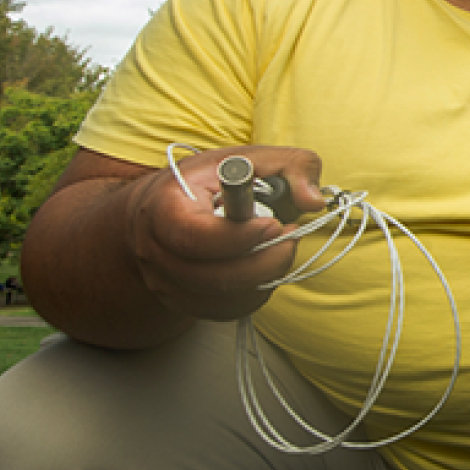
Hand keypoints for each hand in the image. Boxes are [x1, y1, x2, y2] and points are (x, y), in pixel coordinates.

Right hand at [124, 145, 323, 320]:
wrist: (161, 209)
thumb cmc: (206, 181)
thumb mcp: (248, 158)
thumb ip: (290, 165)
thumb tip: (313, 200)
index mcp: (165, 208)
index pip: (195, 236)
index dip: (240, 237)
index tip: (275, 224)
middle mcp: (156, 251)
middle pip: (211, 277)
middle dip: (264, 263)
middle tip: (289, 239)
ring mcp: (165, 282)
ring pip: (221, 300)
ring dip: (263, 278)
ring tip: (278, 249)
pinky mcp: (181, 302)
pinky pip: (225, 311)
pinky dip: (254, 293)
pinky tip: (263, 267)